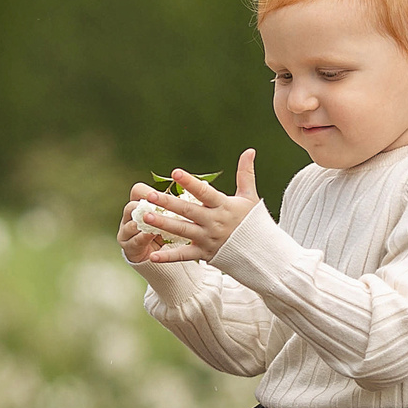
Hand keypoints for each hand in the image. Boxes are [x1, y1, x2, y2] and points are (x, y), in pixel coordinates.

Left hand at [123, 150, 258, 263]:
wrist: (262, 253)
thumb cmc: (254, 222)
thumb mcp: (250, 197)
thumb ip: (245, 173)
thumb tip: (249, 150)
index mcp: (224, 206)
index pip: (204, 192)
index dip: (190, 182)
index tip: (175, 173)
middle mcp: (214, 222)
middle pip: (187, 211)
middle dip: (168, 203)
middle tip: (149, 196)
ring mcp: (208, 239)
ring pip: (182, 231)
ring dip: (163, 224)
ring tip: (145, 217)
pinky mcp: (204, 254)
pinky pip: (184, 255)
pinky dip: (168, 257)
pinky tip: (152, 255)